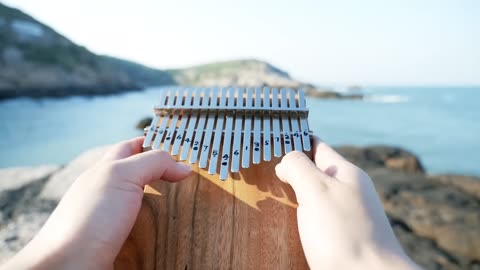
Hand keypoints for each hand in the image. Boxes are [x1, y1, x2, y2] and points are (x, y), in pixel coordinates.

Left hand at [2, 137, 191, 269]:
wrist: (67, 268)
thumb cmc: (87, 219)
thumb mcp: (121, 176)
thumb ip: (152, 163)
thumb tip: (183, 166)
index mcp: (106, 172)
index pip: (132, 148)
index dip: (154, 142)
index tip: (180, 144)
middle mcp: (109, 194)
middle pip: (142, 177)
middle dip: (165, 176)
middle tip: (190, 177)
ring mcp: (115, 221)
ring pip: (147, 209)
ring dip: (168, 209)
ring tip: (189, 209)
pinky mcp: (122, 246)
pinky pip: (148, 237)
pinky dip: (164, 235)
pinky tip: (175, 236)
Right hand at [275, 137, 420, 269]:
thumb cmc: (344, 235)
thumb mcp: (317, 190)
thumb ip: (299, 168)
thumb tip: (285, 161)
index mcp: (346, 173)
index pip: (316, 146)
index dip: (294, 141)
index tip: (271, 139)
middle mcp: (348, 192)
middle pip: (314, 172)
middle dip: (290, 171)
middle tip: (264, 171)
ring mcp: (345, 216)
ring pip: (313, 197)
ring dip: (293, 196)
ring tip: (270, 196)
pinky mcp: (339, 238)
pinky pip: (315, 219)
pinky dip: (299, 217)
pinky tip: (286, 223)